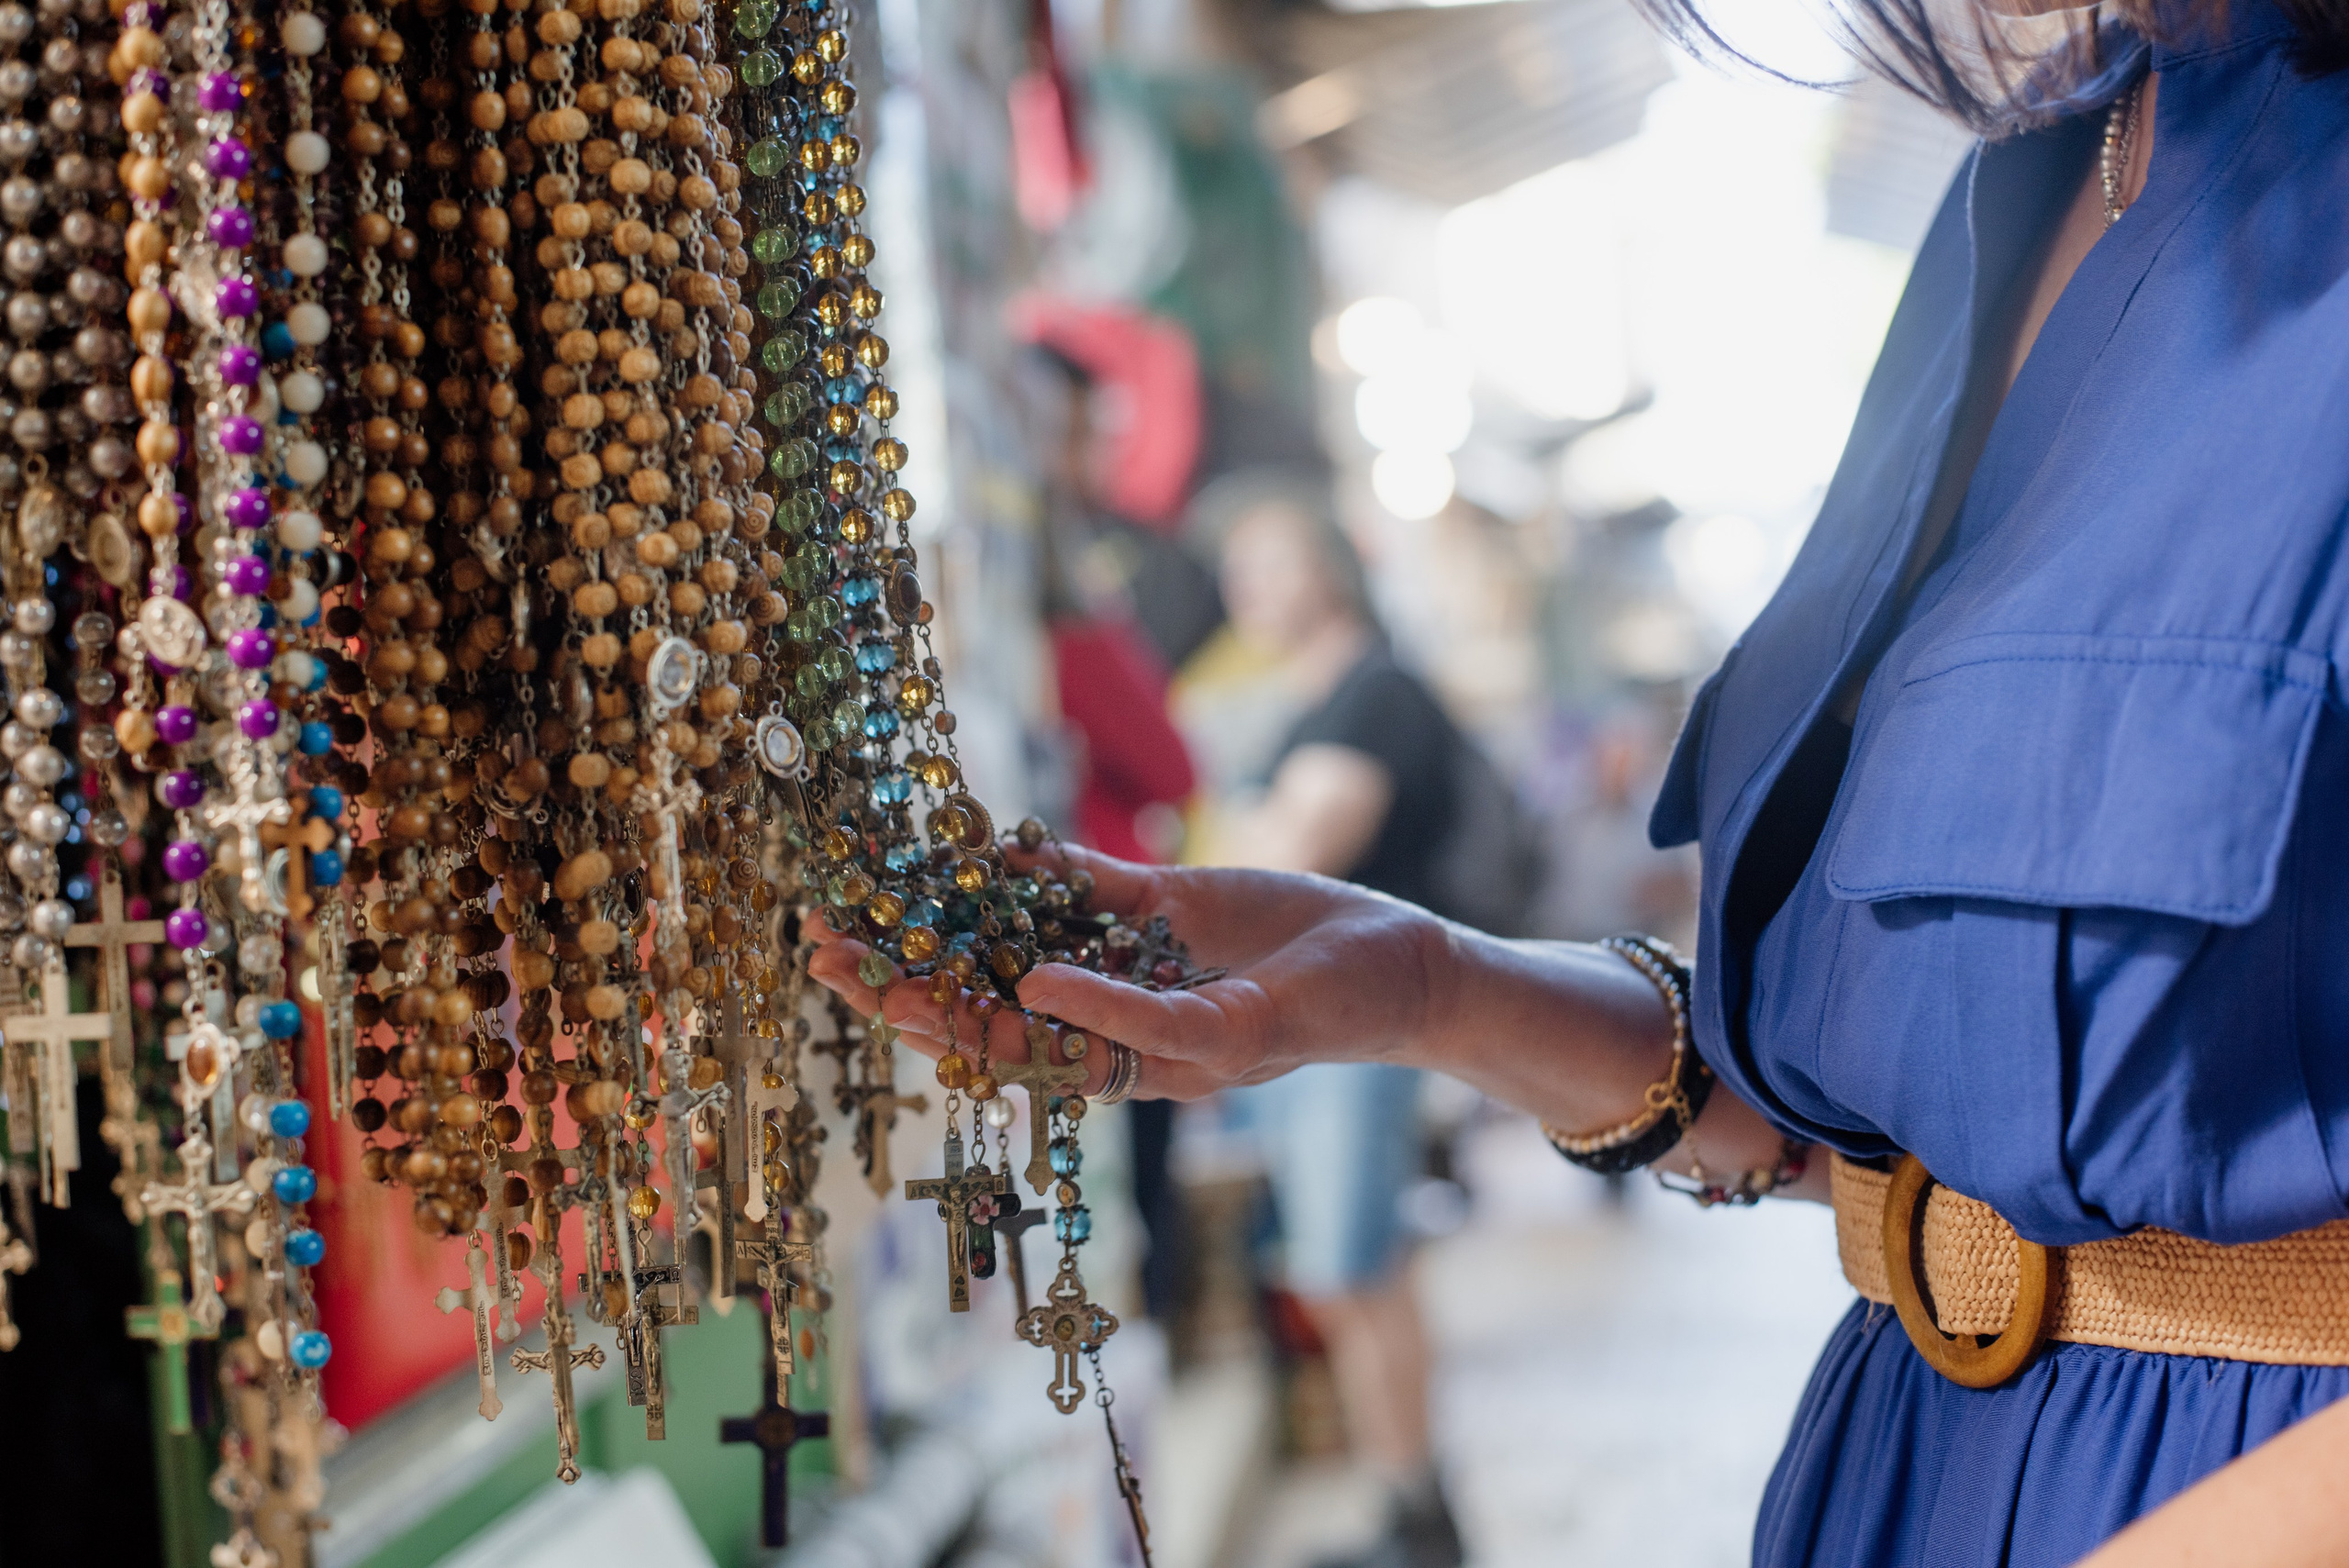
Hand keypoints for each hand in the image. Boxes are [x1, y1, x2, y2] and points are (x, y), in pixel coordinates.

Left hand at [805, 841, 1448, 1101]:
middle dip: (903, 969)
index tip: (870, 992)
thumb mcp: (1234, 1033)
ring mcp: (1122, 952)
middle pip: (982, 993)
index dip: (931, 1022)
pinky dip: (1017, 861)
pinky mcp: (1150, 899)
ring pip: (1012, 933)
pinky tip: (957, 840)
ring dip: (941, 912)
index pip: (1001, 1050)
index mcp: (1117, 1065)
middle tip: (817, 943)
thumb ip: (1133, 1021)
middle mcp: (1103, 1011)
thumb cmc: (1323, 1018)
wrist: (1393, 962)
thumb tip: (1032, 994)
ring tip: (859, 888)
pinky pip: (1069, 878)